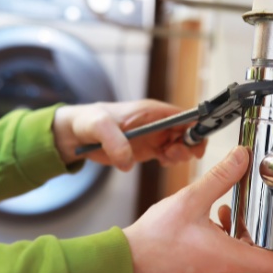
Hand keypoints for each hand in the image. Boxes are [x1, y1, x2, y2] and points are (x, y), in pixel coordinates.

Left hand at [52, 100, 206, 170]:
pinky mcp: (148, 149)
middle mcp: (157, 122)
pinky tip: (161, 162)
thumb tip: (128, 161)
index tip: (195, 144)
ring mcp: (154, 136)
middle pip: (188, 132)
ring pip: (181, 145)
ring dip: (180, 154)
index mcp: (151, 111)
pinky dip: (170, 161)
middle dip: (189, 145)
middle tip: (172, 155)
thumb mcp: (98, 127)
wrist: (76, 134)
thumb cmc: (88, 121)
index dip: (196, 128)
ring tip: (165, 158)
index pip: (185, 115)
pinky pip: (169, 155)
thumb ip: (114, 141)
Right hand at [123, 146, 272, 272]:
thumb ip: (220, 177)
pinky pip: (225, 267)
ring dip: (243, 240)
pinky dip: (228, 247)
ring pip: (243, 265)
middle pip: (262, 264)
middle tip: (259, 217)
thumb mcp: (191, 199)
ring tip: (229, 214)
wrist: (126, 262)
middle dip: (265, 238)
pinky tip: (210, 224)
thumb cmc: (155, 239)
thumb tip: (241, 158)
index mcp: (228, 259)